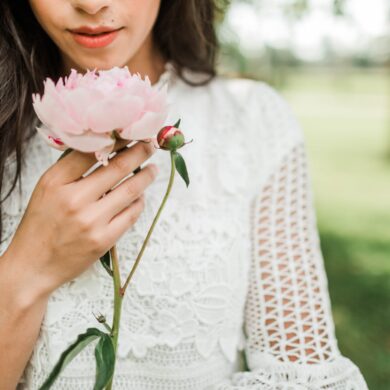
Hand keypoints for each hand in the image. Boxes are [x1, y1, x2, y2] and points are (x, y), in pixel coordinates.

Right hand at [3, 139, 158, 296]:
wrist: (34, 266)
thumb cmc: (41, 225)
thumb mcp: (47, 189)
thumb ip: (71, 169)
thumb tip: (104, 149)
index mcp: (56, 182)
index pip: (91, 152)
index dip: (116, 140)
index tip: (130, 134)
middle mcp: (74, 199)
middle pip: (117, 168)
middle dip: (139, 153)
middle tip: (150, 145)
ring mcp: (92, 221)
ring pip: (130, 190)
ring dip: (145, 177)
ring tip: (152, 170)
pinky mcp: (104, 240)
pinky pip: (131, 215)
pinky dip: (139, 202)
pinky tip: (141, 196)